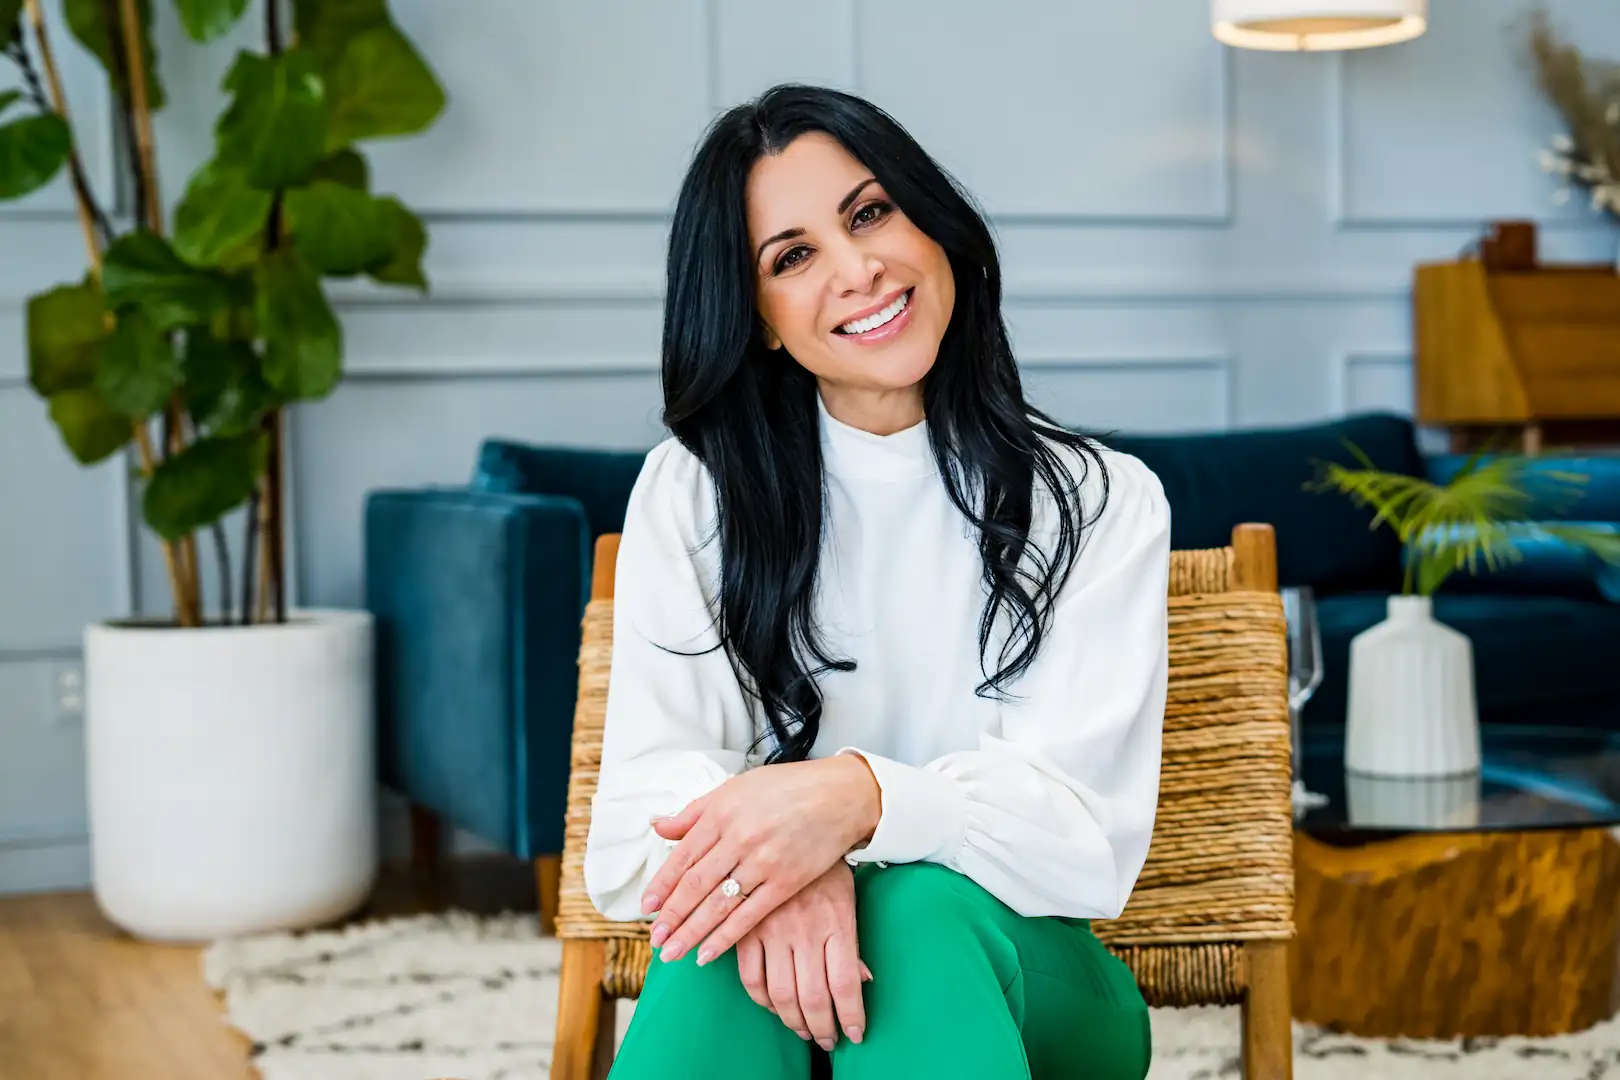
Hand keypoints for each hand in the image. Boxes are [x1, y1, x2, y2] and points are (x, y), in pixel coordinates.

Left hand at [642, 753, 880, 967]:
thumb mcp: (735, 788)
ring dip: (691, 932)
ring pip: (718, 905)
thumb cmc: (786, 788)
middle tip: (655, 939)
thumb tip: (659, 826)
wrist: (839, 795)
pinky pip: (749, 916)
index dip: (662, 885)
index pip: (683, 857)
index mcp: (721, 814)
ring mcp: (763, 863)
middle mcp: (738, 839)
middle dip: (671, 916)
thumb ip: (695, 811)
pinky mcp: (786, 883)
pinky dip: (726, 937)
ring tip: (672, 952)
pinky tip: (707, 953)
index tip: (646, 907)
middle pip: (696, 885)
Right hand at [737, 861, 872, 1048]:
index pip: (846, 985)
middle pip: (814, 999)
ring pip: (781, 994)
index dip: (851, 1016)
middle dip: (821, 1028)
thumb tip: (865, 979)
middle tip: (825, 1040)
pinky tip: (771, 1005)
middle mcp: (806, 932)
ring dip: (792, 1021)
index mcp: (837, 924)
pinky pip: (750, 977)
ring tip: (801, 1029)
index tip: (854, 1034)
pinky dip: (760, 999)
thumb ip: (853, 943)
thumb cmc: (825, 864)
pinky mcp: (748, 928)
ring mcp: (774, 931)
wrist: (793, 822)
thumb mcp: (848, 897)